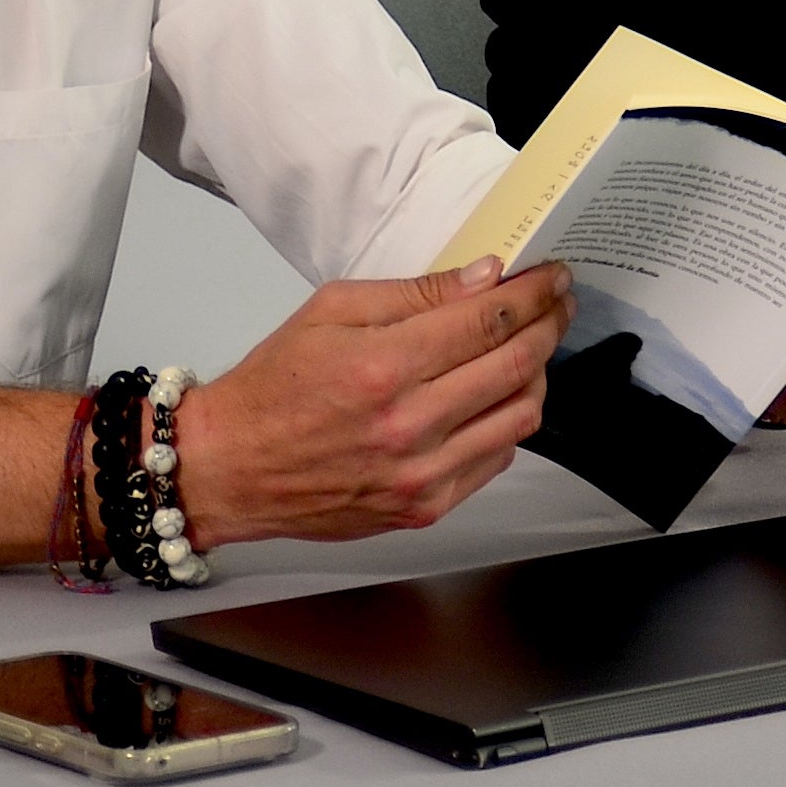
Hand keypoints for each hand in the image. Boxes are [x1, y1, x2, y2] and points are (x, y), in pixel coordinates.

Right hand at [170, 258, 570, 548]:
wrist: (228, 468)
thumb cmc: (273, 385)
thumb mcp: (332, 311)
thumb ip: (415, 293)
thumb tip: (486, 277)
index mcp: (384, 367)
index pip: (489, 322)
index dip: (534, 293)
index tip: (553, 277)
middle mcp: (409, 426)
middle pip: (517, 366)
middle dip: (549, 325)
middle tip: (557, 304)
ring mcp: (420, 475)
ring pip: (520, 417)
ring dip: (538, 374)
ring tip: (530, 347)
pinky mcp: (423, 509)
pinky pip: (495, 459)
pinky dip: (507, 422)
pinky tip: (493, 397)